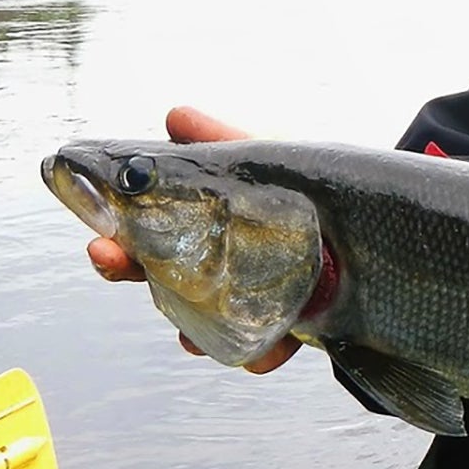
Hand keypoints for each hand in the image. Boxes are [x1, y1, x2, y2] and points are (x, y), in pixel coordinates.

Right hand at [84, 106, 300, 373]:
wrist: (367, 223)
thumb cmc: (303, 192)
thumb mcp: (265, 162)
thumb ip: (223, 141)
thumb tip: (175, 114)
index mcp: (197, 232)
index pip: (143, 242)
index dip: (117, 244)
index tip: (100, 239)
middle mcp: (210, 269)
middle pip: (158, 281)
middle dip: (131, 273)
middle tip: (112, 259)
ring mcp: (243, 299)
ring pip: (203, 325)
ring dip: (194, 330)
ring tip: (190, 336)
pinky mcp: (283, 324)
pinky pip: (265, 347)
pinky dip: (263, 354)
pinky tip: (266, 353)